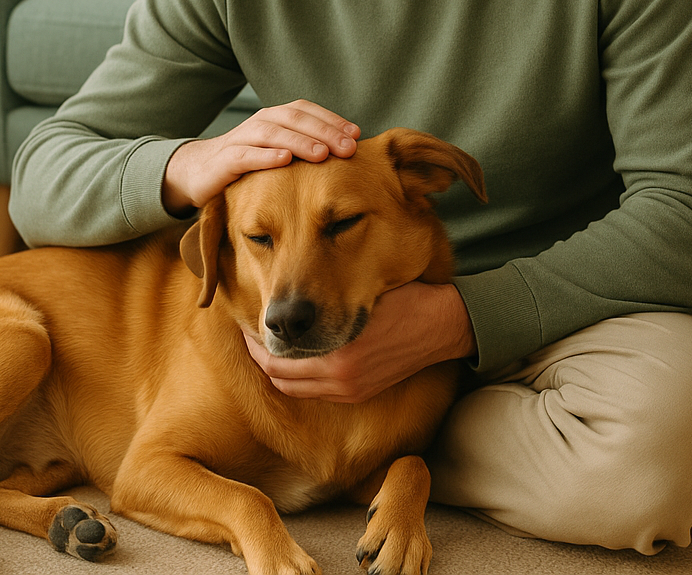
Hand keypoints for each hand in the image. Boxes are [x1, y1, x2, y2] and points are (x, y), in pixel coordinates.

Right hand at [162, 99, 358, 214]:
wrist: (197, 172)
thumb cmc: (247, 162)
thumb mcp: (278, 151)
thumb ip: (304, 147)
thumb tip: (345, 150)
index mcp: (274, 118)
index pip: (306, 110)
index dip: (332, 120)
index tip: (357, 134)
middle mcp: (259, 122)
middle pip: (294, 119)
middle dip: (324, 131)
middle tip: (348, 147)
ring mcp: (240, 139)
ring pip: (272, 133)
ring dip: (299, 142)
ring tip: (322, 154)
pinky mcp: (224, 161)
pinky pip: (245, 155)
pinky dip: (265, 156)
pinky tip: (284, 161)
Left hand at [243, 281, 475, 403]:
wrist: (443, 326)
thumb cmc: (405, 300)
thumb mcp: (361, 296)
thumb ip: (326, 308)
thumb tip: (287, 306)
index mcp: (339, 359)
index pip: (278, 361)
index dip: (256, 344)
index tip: (248, 324)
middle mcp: (342, 381)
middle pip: (281, 380)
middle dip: (261, 359)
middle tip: (251, 337)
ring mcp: (352, 391)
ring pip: (296, 389)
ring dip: (279, 370)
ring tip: (270, 347)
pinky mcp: (361, 393)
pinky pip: (317, 392)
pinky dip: (300, 377)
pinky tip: (299, 356)